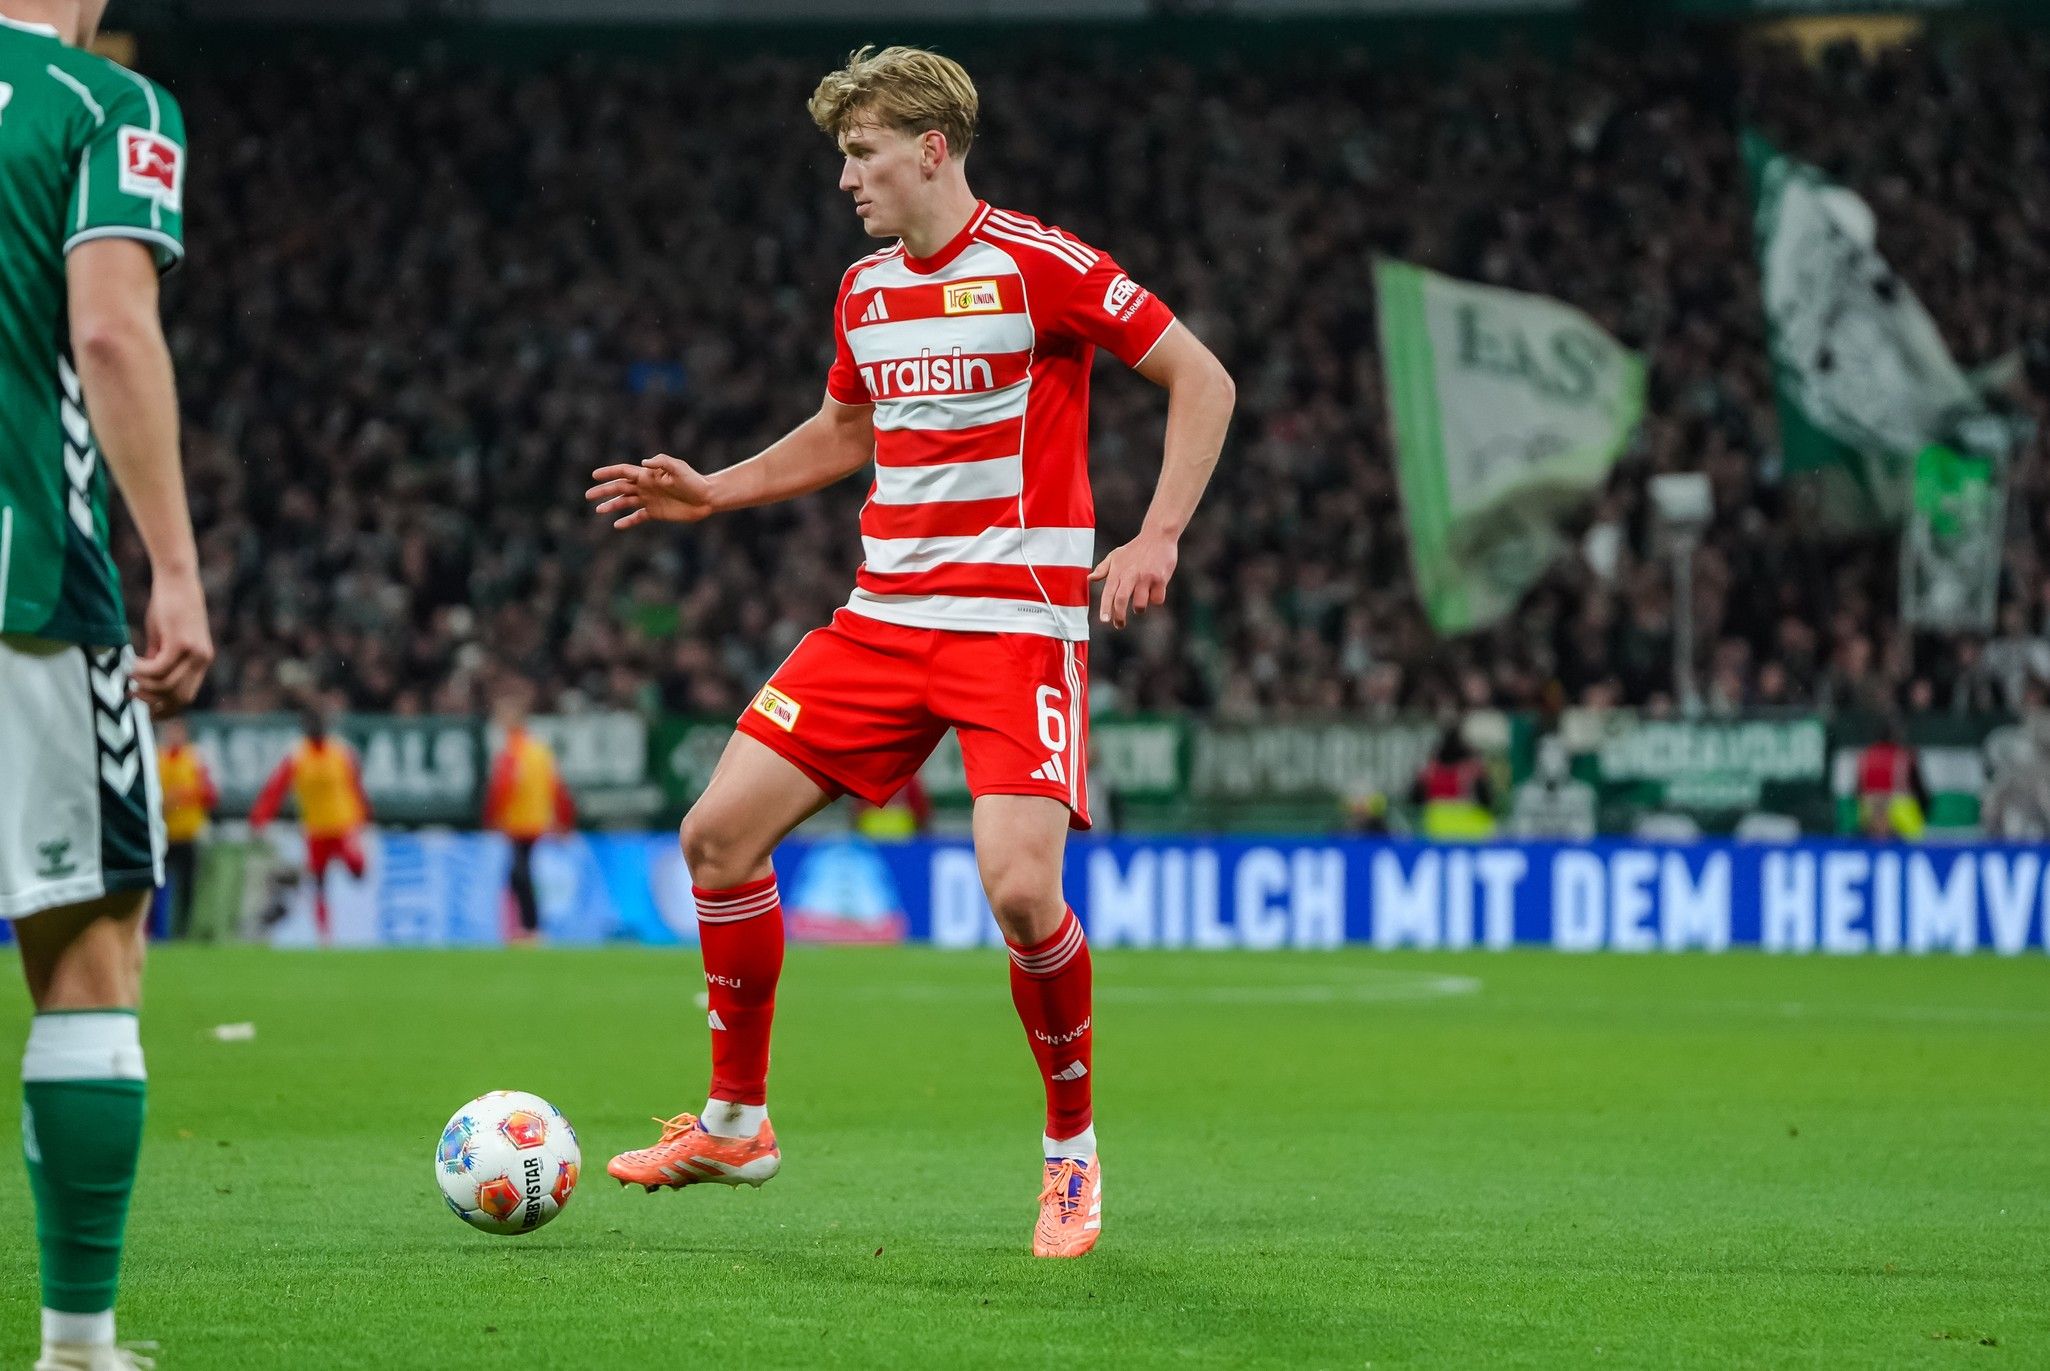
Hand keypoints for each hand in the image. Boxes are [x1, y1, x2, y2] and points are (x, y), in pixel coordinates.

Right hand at [133, 568, 212, 717]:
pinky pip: (159, 669)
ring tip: (126, 679)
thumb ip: (158, 660)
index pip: (187, 698)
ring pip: (166, 685)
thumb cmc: (167, 607)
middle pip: (178, 697)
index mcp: (200, 662)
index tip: (146, 712)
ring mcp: (194, 653)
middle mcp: (202, 660)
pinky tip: (129, 666)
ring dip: (142, 686)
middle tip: (130, 696)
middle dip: (153, 703)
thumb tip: (144, 683)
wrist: (177, 579)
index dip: (166, 710)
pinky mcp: (182, 643)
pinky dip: (141, 672)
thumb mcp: (163, 640)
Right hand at [586, 454, 717, 527]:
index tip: (594, 475)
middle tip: (588, 495)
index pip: (623, 472)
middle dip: (604, 491)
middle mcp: (645, 487)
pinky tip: (617, 525)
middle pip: (619, 487)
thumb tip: (643, 463)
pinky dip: (627, 521)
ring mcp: (649, 500)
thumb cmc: (694, 480)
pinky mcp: (655, 513)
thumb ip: (662, 463)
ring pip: (625, 502)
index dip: (609, 473)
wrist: (706, 498)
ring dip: (611, 506)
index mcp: (648, 475)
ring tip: (598, 511)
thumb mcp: (679, 468)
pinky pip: (637, 517)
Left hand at [1089, 530, 1177, 628]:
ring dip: (1139, 609)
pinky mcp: (1160, 579)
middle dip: (1119, 616)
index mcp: (1118, 571)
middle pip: (1121, 600)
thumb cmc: (1135, 548)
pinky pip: (1157, 599)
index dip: (1106, 608)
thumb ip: (1103, 569)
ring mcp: (1146, 577)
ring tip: (1139, 606)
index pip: (1108, 593)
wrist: (1158, 536)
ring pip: (1140, 604)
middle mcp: (1130, 575)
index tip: (1104, 620)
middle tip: (1119, 625)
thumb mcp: (1116, 555)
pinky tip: (1155, 592)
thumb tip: (1090, 578)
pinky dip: (1155, 600)